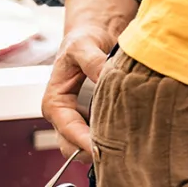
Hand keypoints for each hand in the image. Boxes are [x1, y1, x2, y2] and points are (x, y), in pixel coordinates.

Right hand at [42, 0, 138, 159]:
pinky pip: (100, 133)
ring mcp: (78, 118)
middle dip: (92, 152)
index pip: (67, 129)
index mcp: (55, 101)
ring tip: (129, 145)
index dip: (84, 141)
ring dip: (103, 147)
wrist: (93, 34)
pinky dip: (112, 137)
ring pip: (86, 145)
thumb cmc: (83, 39)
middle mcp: (64, 114)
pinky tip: (132, 134)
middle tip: (120, 152)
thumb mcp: (84, 45)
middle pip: (73, 146)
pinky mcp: (94, 116)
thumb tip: (106, 77)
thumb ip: (93, 61)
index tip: (102, 149)